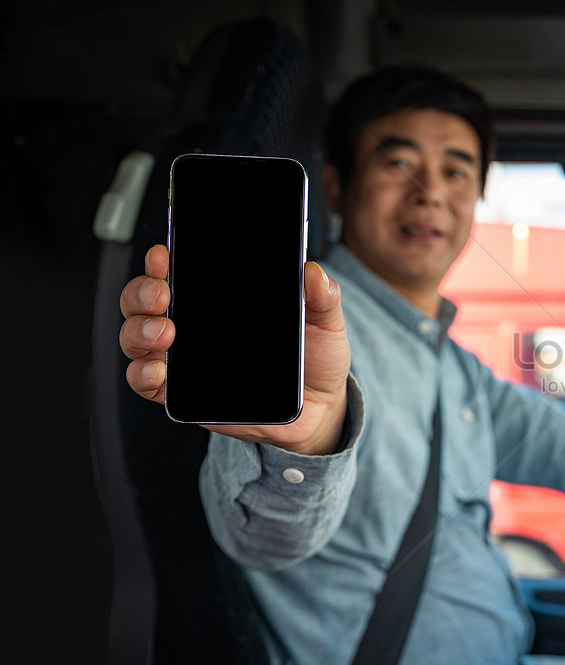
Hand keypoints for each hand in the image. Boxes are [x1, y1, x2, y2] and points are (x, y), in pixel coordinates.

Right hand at [119, 244, 352, 454]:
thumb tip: (313, 271)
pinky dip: (142, 374)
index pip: (178, 271)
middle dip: (142, 292)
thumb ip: (322, 297)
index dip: (161, 261)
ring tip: (164, 333)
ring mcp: (185, 359)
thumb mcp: (325, 323)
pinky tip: (157, 370)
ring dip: (138, 331)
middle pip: (144, 300)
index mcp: (220, 299)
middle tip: (162, 294)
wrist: (319, 409)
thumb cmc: (314, 359)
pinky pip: (147, 383)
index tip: (164, 255)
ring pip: (137, 338)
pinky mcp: (184, 394)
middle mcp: (194, 325)